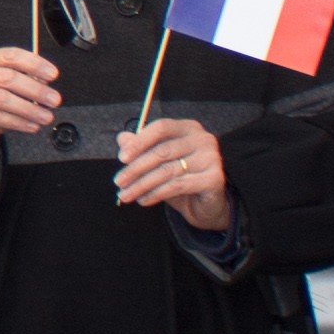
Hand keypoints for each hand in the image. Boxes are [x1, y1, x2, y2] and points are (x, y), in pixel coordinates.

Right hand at [0, 47, 60, 175]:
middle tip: (53, 100)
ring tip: (45, 117)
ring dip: (28, 109)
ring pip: (0, 98)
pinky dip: (17, 122)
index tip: (52, 74)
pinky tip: (30, 126)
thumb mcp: (9, 90)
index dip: (33, 64)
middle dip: (35, 89)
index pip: (10, 55)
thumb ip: (25, 81)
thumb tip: (44, 81)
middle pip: (6, 77)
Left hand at [116, 118, 231, 232]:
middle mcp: (203, 139)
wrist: (206, 205)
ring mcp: (211, 158)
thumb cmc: (180, 178)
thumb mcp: (158, 162)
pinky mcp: (214, 178)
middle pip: (162, 151)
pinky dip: (156, 194)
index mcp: (188, 128)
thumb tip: (122, 138)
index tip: (121, 158)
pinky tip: (143, 200)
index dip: (139, 142)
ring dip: (142, 185)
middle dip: (136, 168)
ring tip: (126, 195)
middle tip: (118, 182)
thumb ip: (141, 148)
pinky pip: (177, 186)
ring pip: (167, 171)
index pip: (161, 128)